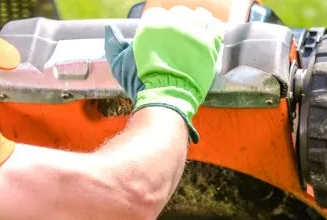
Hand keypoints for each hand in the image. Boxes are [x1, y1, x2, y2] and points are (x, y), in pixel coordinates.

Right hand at [104, 6, 223, 142]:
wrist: (165, 100)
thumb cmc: (140, 83)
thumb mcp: (119, 63)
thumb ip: (114, 43)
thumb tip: (110, 28)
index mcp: (153, 24)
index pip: (158, 14)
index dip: (158, 25)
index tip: (160, 37)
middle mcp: (174, 23)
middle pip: (179, 13)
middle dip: (177, 24)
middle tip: (177, 40)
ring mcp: (194, 32)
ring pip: (199, 16)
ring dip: (196, 23)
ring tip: (193, 36)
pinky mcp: (209, 44)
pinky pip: (215, 27)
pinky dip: (212, 29)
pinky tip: (207, 37)